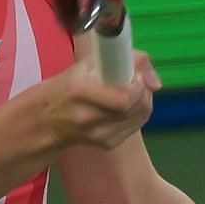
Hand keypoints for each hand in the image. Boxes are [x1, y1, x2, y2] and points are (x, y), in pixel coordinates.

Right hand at [38, 50, 159, 149]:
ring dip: (143, 100)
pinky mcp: (108, 144)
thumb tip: (156, 83)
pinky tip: (125, 106)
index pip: (125, 98)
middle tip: (136, 81)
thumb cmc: (69, 84)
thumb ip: (126, 59)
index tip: (135, 74)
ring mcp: (99, 135)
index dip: (138, 85)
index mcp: (81, 91)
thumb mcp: (88, 63)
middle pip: (137, 107)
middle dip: (143, 91)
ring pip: (141, 117)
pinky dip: (137, 113)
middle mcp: (89, 117)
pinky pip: (135, 126)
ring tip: (130, 90)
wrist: (47, 119)